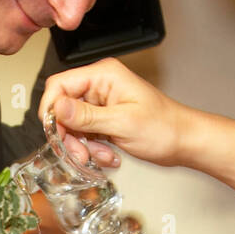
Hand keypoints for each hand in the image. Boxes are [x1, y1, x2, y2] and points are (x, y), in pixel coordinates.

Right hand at [39, 58, 191, 168]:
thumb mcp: (122, 123)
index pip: (59, 84)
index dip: (51, 109)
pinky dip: (92, 149)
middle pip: (62, 108)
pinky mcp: (104, 120)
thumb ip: (87, 115)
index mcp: (103, 76)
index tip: (54, 132)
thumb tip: (57, 106)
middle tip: (80, 153)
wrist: (183, 142)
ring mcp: (101, 104)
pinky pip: (84, 135)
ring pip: (71, 125)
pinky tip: (109, 156)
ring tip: (102, 156)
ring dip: (82, 146)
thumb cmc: (164, 127)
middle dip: (68, 135)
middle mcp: (99, 86)